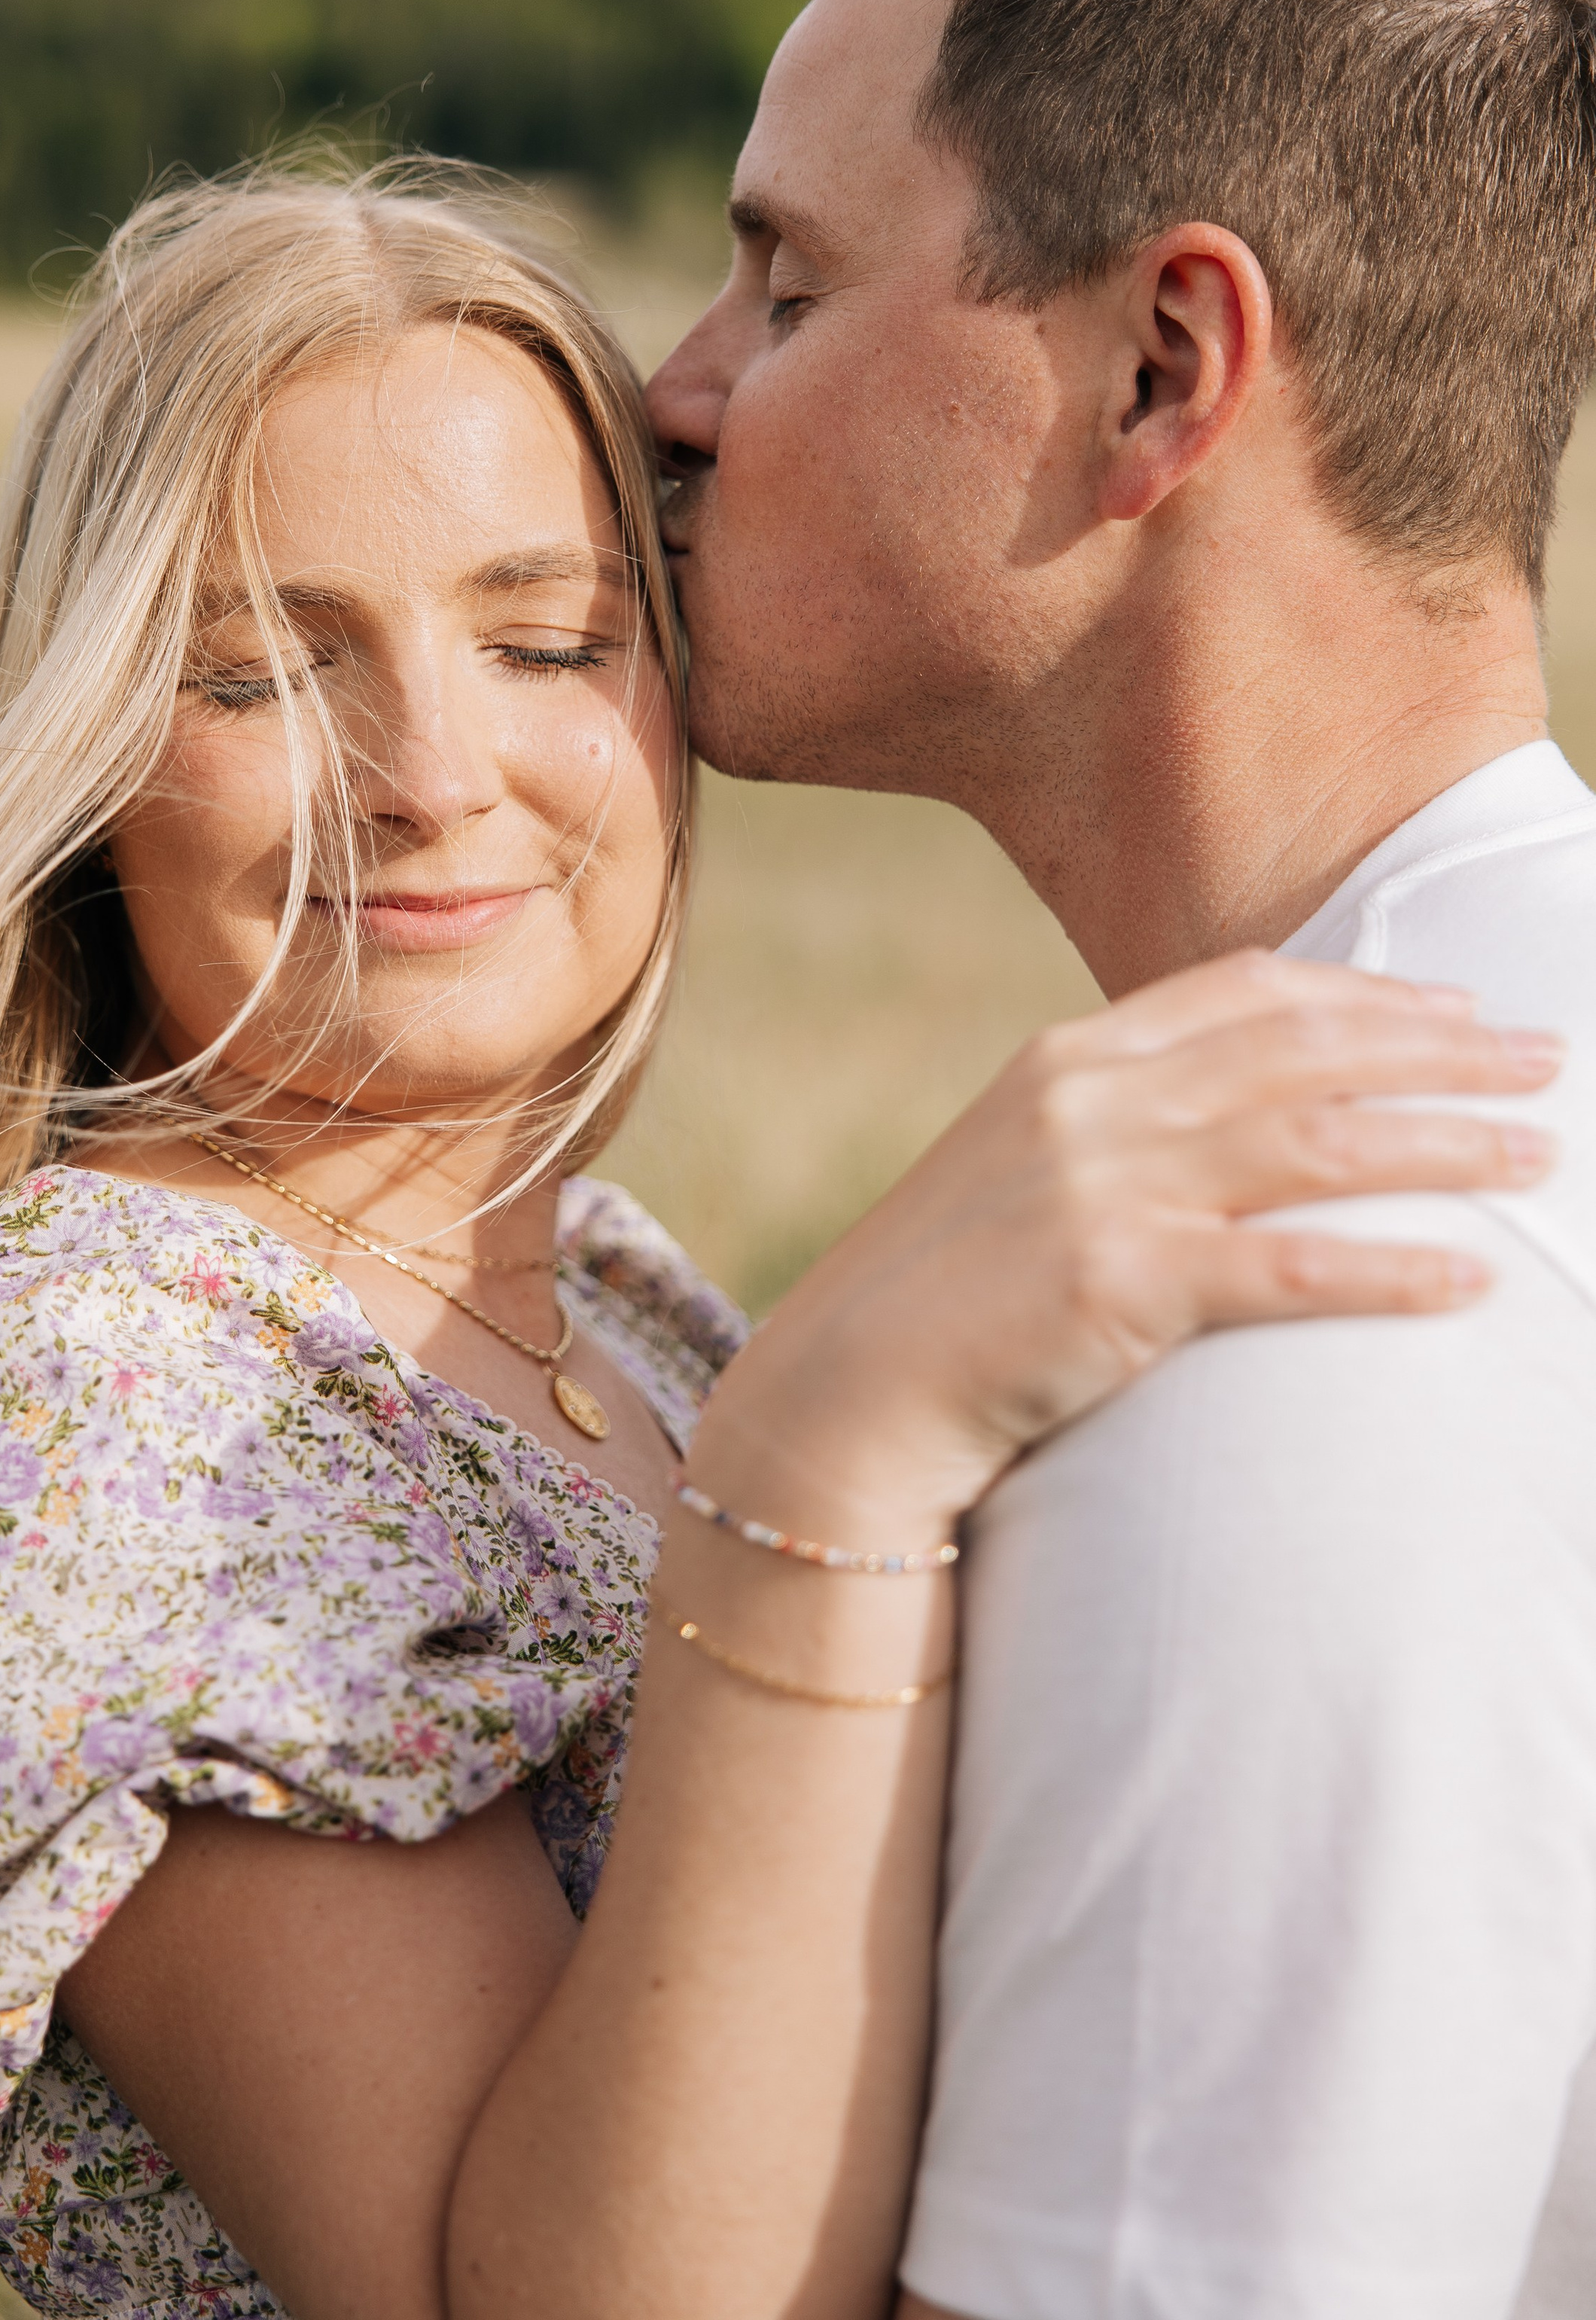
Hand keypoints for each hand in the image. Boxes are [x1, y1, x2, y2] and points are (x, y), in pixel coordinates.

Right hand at [719, 953, 1562, 1519]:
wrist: (850, 1386)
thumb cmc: (949, 1291)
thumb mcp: (1024, 1165)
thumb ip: (1120, 1119)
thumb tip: (1237, 1111)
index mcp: (1070, 1055)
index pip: (1248, 990)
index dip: (1367, 991)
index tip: (1457, 1003)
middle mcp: (1092, 1098)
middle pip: (1304, 1049)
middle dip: (1440, 1046)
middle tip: (1547, 1055)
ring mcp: (1102, 1185)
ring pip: (1317, 1142)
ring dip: (1443, 1144)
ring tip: (1538, 1157)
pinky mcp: (1118, 1282)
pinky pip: (1287, 1267)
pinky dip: (1388, 1269)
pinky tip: (1467, 1280)